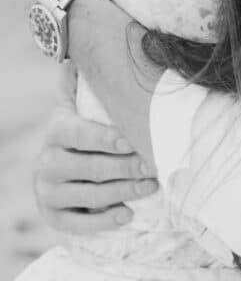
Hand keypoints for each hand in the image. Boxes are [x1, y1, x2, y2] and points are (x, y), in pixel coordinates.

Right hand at [33, 73, 157, 233]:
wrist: (59, 170)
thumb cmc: (84, 132)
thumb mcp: (80, 106)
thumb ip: (82, 85)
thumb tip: (75, 57)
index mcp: (56, 129)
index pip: (78, 133)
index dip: (105, 137)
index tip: (133, 139)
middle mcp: (46, 161)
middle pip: (90, 167)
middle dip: (125, 167)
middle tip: (154, 165)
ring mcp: (47, 191)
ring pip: (89, 194)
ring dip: (123, 191)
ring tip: (151, 186)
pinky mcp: (53, 216)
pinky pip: (78, 223)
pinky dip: (103, 221)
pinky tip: (128, 214)